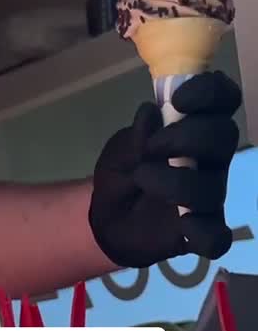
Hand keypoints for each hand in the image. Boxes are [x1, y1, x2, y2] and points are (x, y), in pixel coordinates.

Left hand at [88, 71, 241, 267]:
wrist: (106, 217)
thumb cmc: (121, 173)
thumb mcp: (119, 150)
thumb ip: (136, 135)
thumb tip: (151, 113)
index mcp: (195, 129)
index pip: (222, 100)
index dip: (210, 93)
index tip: (179, 100)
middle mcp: (210, 160)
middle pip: (225, 136)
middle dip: (190, 136)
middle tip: (152, 148)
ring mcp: (208, 196)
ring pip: (214, 187)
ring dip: (177, 182)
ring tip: (141, 178)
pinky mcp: (200, 231)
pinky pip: (217, 237)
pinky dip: (205, 233)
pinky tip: (184, 226)